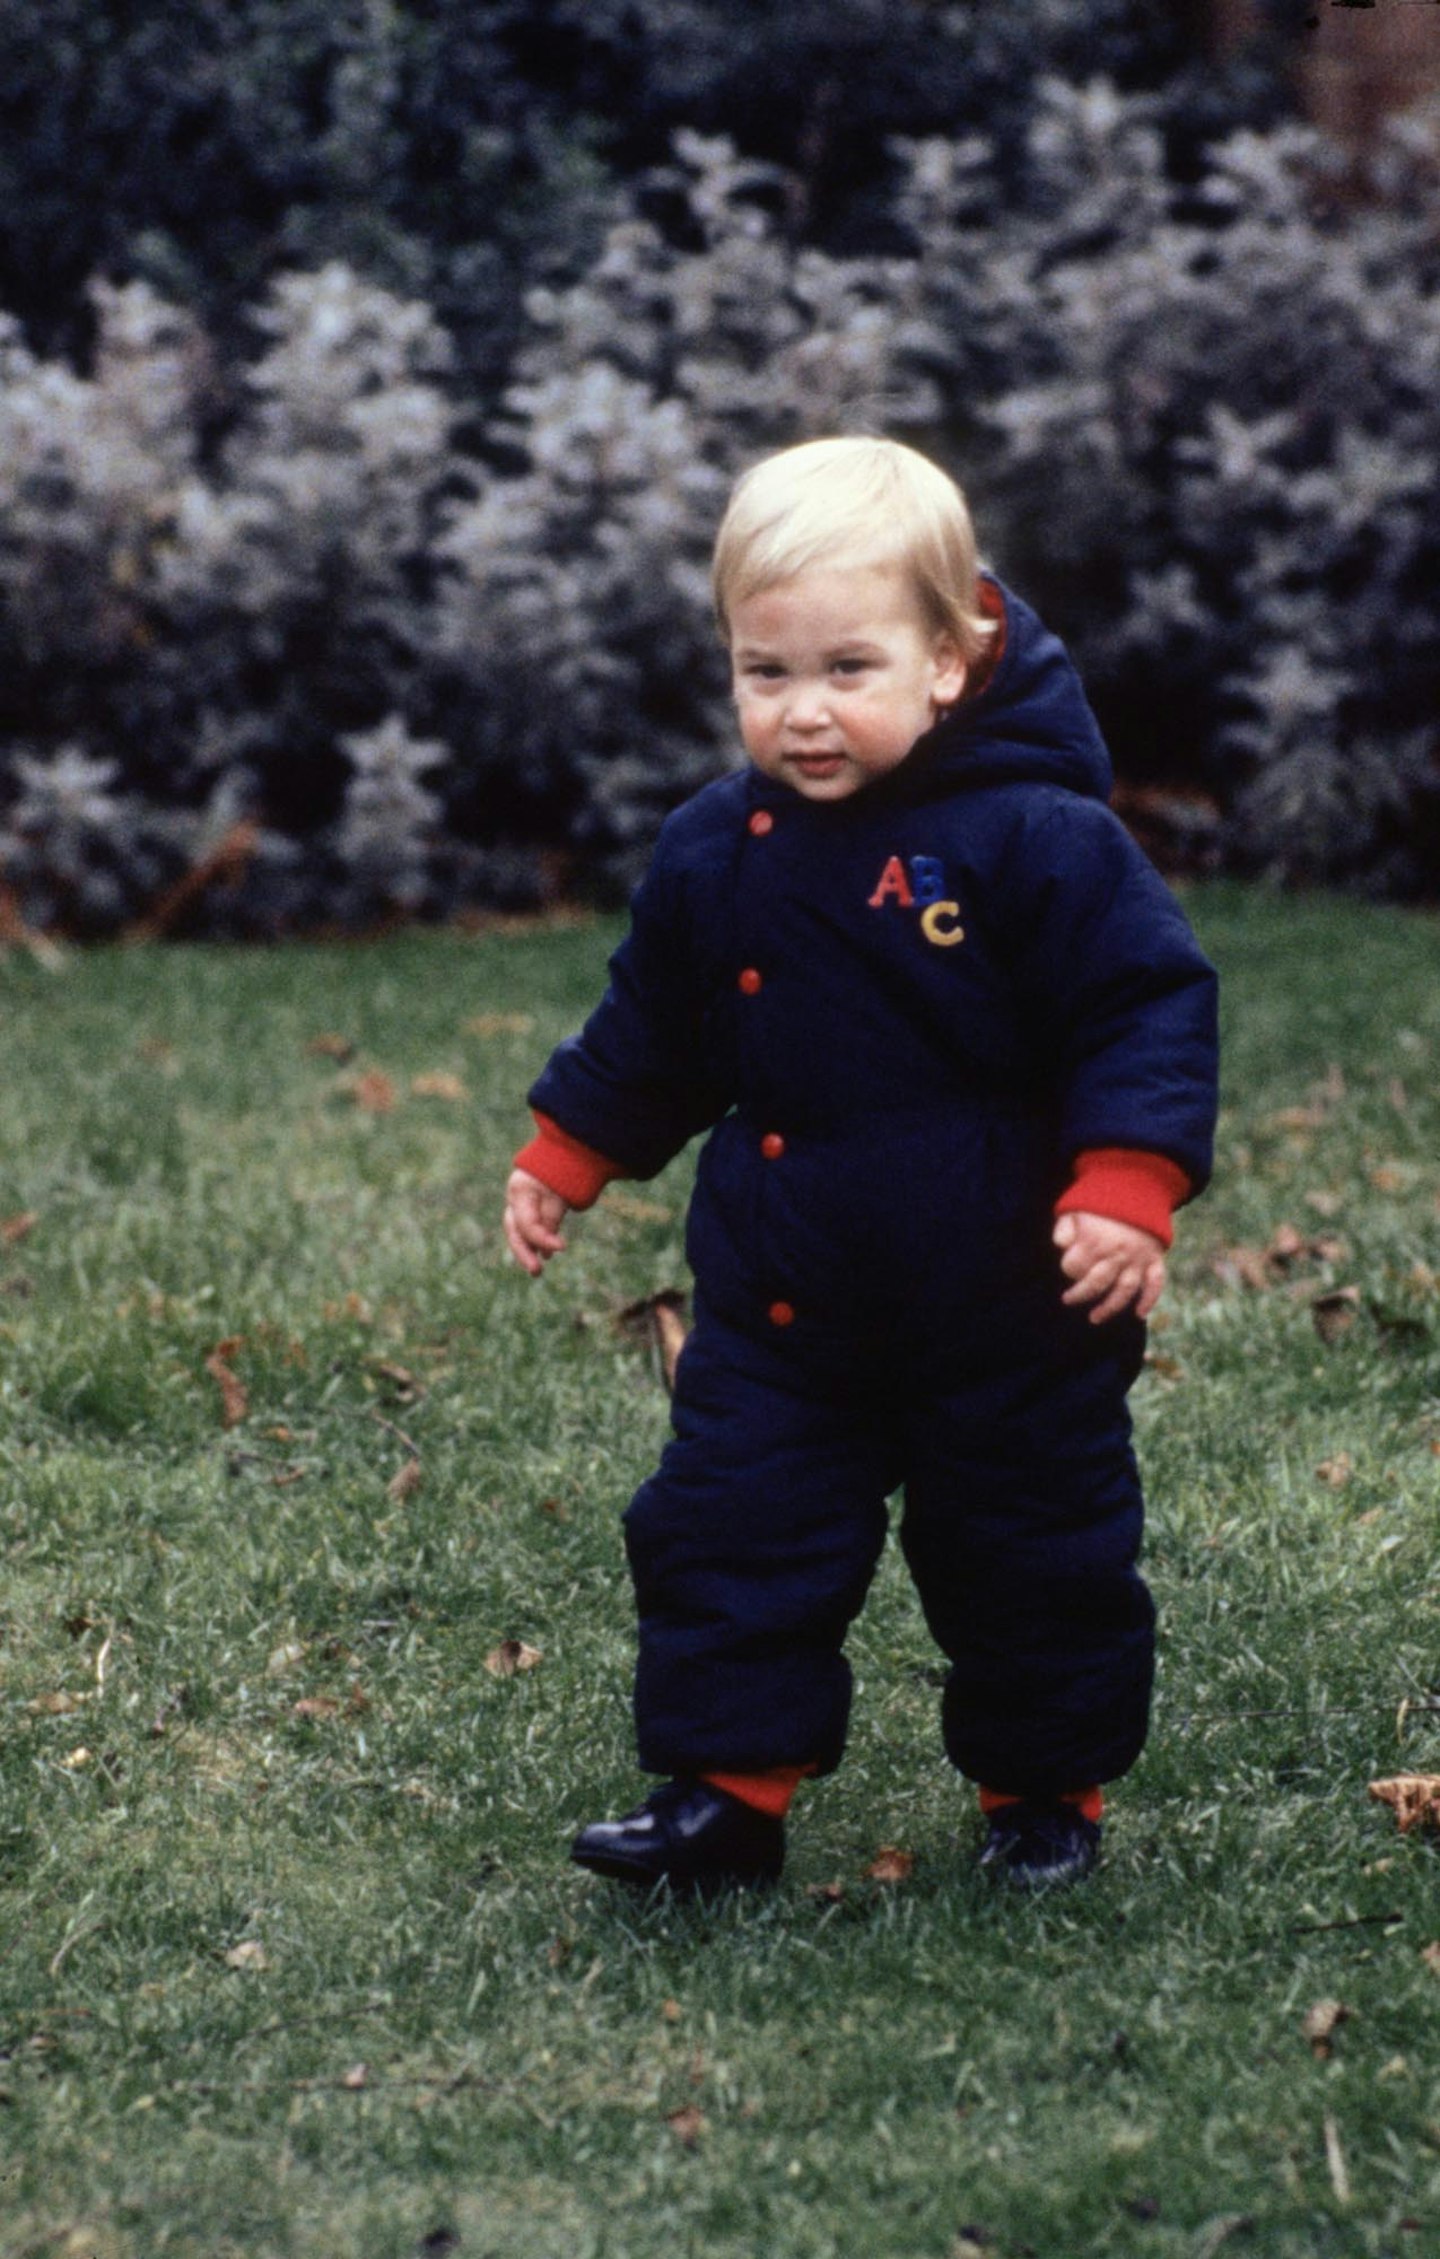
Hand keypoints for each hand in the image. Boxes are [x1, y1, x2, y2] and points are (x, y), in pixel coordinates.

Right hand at [504, 1168, 570, 1275]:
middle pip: (514, 1230)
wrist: (563, 1151)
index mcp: (520, 1190)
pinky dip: (535, 1242)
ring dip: (527, 1251)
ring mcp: (519, 1203)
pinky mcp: (529, 1208)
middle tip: (536, 1271)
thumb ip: (552, 1216)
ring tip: (536, 1270)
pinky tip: (545, 1254)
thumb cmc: (561, 1169)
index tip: (562, 1247)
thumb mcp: (559, 1192)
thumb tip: (548, 1247)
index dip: (542, 1238)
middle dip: (524, 1252)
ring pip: (518, 1232)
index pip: (526, 1222)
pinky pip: (529, 1229)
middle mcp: (515, 1198)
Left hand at [1053, 1210, 1165, 1325]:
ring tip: (1094, 1318)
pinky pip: (1155, 1283)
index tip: (1068, 1263)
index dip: (1068, 1267)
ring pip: (1124, 1290)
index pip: (1074, 1267)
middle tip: (1068, 1300)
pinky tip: (1139, 1314)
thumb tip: (1060, 1248)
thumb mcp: (1074, 1207)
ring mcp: (1138, 1258)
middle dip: (1080, 1294)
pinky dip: (1149, 1300)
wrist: (1137, 1184)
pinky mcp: (1155, 1258)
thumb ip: (1063, 1229)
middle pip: (1096, 1284)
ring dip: (1110, 1308)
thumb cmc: (1100, 1199)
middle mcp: (1117, 1253)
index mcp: (1095, 1240)